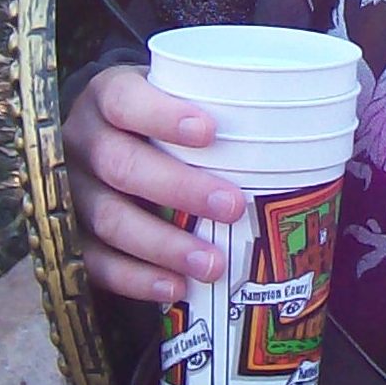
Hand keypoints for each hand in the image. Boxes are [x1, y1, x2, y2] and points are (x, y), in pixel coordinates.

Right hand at [63, 65, 243, 304]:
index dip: (161, 115)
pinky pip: (95, 262)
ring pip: (109, 219)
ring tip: (213, 263)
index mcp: (107, 97)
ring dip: (163, 244)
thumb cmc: (159, 119)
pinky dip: (135, 279)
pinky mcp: (70, 235)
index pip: (124, 101)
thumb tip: (316, 128)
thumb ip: (220, 104)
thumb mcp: (179, 96)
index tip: (210, 131)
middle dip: (178, 188)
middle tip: (232, 205)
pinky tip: (174, 288)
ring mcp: (72, 191)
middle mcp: (81, 141)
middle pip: (120, 165)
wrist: (107, 138)